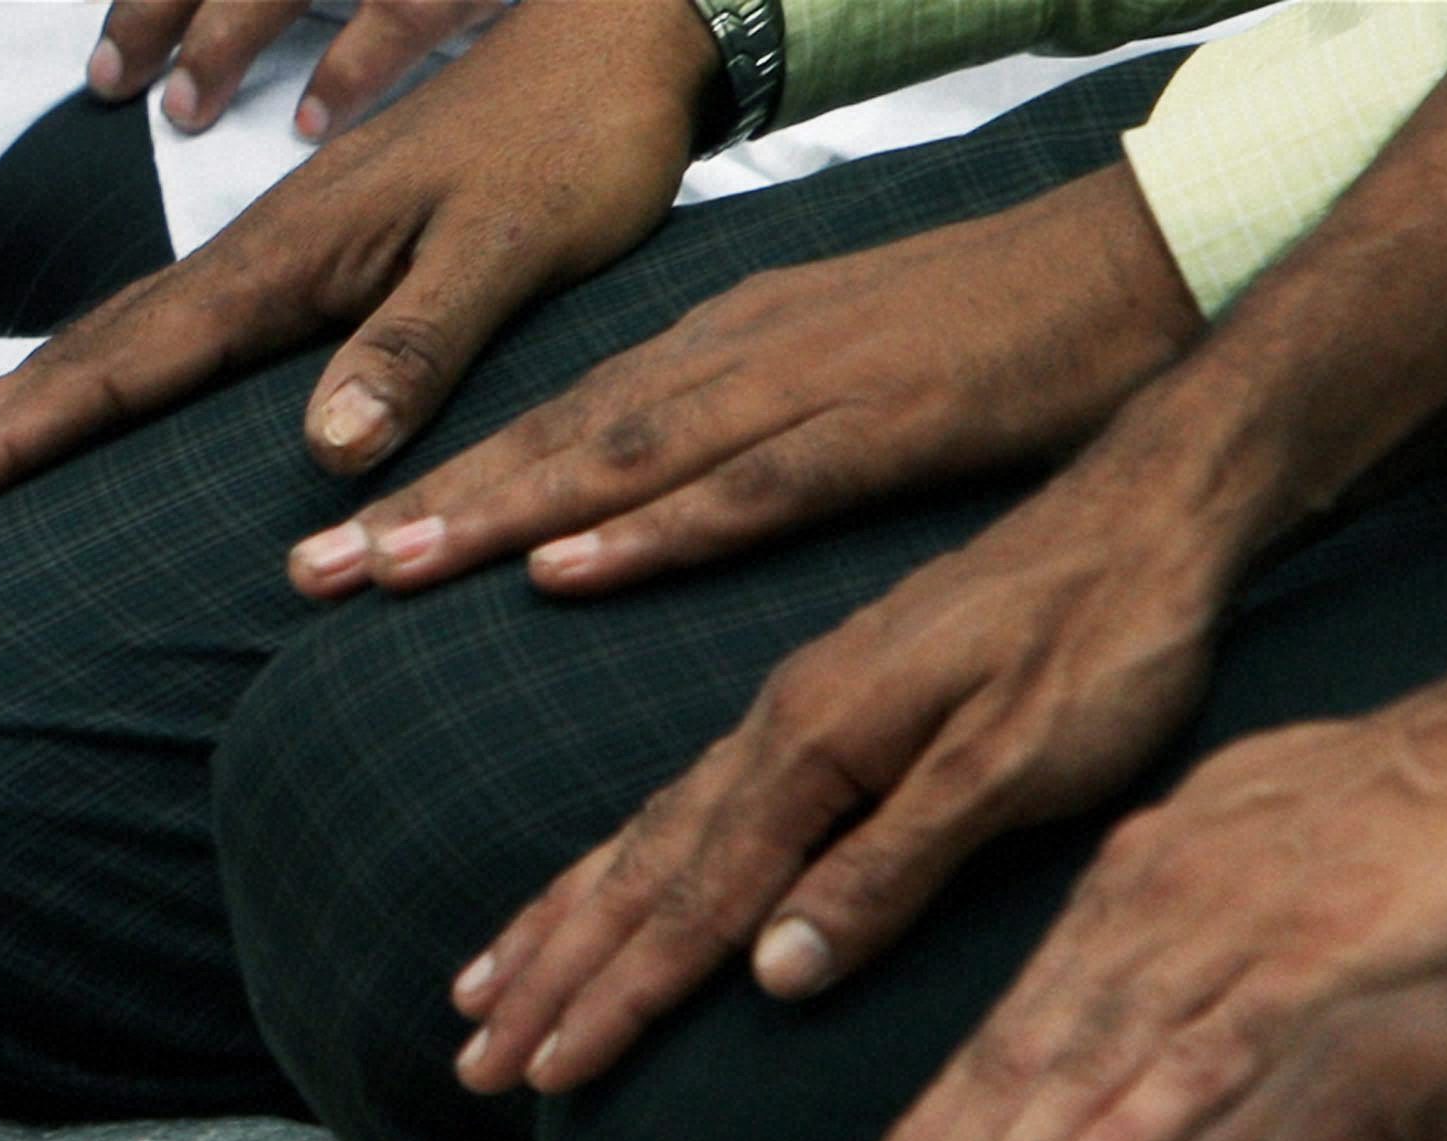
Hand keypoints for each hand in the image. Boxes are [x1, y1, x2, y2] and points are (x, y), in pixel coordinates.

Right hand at [0, 0, 714, 535]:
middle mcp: (248, 259)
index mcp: (279, 262)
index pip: (112, 370)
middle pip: (73, 361)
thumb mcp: (513, 250)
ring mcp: (262, 260)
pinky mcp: (295, 268)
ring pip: (104, 347)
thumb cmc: (572, 151)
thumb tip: (324, 450)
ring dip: (7, 415)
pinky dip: (86, 387)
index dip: (2, 441)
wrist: (611, 46)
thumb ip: (417, 344)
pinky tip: (66, 419)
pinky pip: (157, 339)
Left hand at [285, 165, 1199, 598]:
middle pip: (549, 439)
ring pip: (616, 458)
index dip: (436, 484)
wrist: (1140, 265)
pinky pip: (748, 487)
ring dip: (495, 517)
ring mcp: (802, 386)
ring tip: (386, 568)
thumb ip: (730, 433)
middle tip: (306, 571)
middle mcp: (732, 357)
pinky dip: (652, 529)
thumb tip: (632, 502)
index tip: (331, 548)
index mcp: (716, 346)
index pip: (550, 423)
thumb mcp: (828, 372)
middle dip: (423, 506)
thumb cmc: (984, 329)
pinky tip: (569, 568)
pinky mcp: (881, 423)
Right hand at [452, 446, 1239, 1100]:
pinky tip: (599, 889)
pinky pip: (685, 802)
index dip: (614, 996)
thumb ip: (891, 867)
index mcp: (816, 745)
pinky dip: (621, 862)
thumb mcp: (1016, 764)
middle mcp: (778, 728)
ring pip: (646, 837)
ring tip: (486, 990)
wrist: (1148, 512)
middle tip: (475, 1062)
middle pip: (639, 874)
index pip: (694, 901)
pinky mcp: (819, 709)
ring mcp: (791, 715)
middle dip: (552, 973)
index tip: (542, 1072)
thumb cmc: (1106, 642)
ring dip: (563, 923)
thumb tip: (771, 972)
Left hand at [840, 688, 1446, 1140]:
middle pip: (1016, 1070)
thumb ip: (1163, 913)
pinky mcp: (1309, 967)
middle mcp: (1145, 919)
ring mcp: (1219, 942)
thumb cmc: (1389, 788)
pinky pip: (1197, 1065)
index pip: (1005, 1034)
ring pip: (1077, 1078)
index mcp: (1126, 894)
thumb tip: (1104, 964)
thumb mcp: (1230, 836)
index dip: (932, 1133)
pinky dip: (1123, 1132)